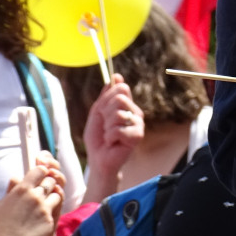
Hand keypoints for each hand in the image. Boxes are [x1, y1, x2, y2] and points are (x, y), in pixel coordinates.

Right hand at [0, 156, 64, 235]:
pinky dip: (50, 211)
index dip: (42, 172)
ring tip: (43, 205)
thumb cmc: (1, 227)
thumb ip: (12, 189)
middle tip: (43, 191)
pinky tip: (41, 218)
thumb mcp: (1, 205)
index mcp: (21, 189)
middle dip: (48, 184)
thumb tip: (17, 178)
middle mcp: (35, 195)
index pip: (40, 170)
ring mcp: (44, 207)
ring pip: (57, 193)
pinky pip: (55, 209)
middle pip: (50, 180)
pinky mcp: (50, 218)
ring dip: (52, 197)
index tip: (41, 175)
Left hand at [82, 73, 143, 199]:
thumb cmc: (98, 137)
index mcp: (128, 105)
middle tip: (106, 126)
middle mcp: (136, 112)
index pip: (121, 88)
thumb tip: (116, 76)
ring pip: (118, 114)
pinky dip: (109, 136)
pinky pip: (117, 129)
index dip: (108, 98)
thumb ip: (106, 96)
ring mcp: (138, 124)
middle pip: (120, 99)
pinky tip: (113, 142)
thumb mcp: (97, 113)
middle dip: (106, 113)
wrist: (98, 159)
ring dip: (107, 127)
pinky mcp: (137, 136)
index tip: (103, 111)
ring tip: (109, 136)